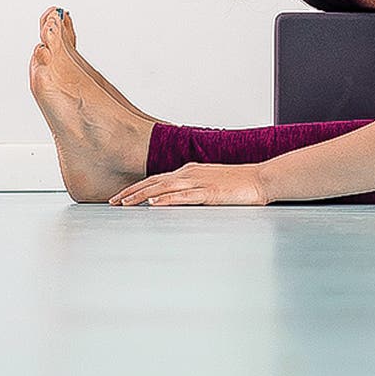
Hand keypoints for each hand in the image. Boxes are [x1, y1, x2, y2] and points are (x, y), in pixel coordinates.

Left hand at [108, 162, 270, 206]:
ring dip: (142, 196)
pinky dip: (167, 200)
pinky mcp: (209, 192)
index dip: (136, 188)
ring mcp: (199, 182)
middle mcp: (190, 173)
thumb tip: (178, 198)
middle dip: (131, 193)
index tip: (120, 197)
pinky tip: (154, 204)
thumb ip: (193, 188)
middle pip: (153, 182)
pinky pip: (184, 196)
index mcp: (189, 171)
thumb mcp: (211, 183)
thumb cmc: (239, 184)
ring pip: (163, 188)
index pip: (156, 179)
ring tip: (125, 204)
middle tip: (112, 202)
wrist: (262, 179)